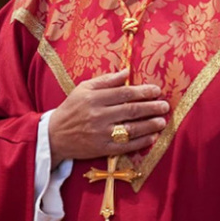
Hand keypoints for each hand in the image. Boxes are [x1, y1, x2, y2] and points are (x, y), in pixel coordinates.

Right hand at [47, 68, 169, 166]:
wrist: (54, 136)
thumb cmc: (72, 108)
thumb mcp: (84, 88)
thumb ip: (106, 80)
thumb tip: (127, 72)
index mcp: (94, 98)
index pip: (124, 93)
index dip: (143, 91)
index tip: (157, 90)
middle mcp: (98, 115)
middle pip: (131, 110)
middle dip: (151, 107)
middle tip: (165, 106)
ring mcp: (101, 134)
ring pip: (131, 129)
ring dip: (150, 125)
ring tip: (162, 121)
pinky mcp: (102, 149)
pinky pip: (125, 146)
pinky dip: (140, 142)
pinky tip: (152, 137)